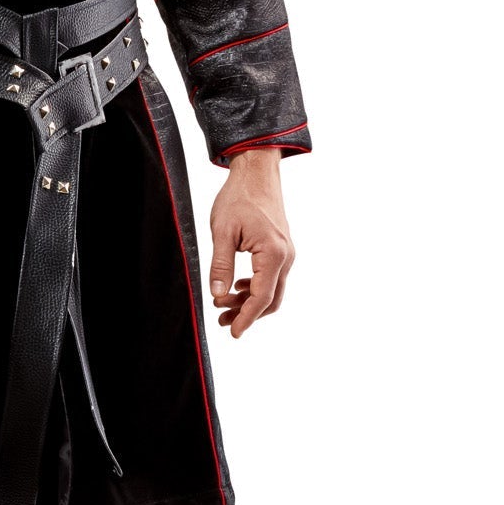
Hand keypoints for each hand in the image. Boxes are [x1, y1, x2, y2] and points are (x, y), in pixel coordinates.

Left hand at [207, 149, 293, 337]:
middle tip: (222, 320)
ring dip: (249, 301)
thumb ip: (220, 265)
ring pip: (272, 289)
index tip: (232, 332)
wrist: (256, 172)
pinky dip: (256, 287)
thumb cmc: (239, 197)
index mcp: (273, 254)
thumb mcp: (222, 232)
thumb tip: (217, 293)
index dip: (246, 318)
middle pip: (270, 300)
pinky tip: (237, 287)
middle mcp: (286, 256)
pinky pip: (272, 277)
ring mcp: (286, 252)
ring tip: (223, 305)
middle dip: (246, 313)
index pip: (261, 298)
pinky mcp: (281, 248)